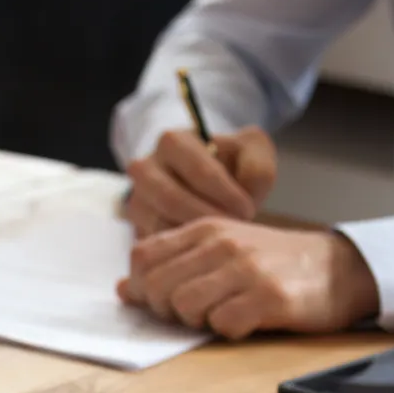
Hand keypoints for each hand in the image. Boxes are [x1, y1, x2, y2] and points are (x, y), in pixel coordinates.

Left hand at [118, 218, 379, 339]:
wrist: (339, 268)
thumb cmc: (272, 263)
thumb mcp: (219, 252)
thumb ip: (172, 265)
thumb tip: (123, 289)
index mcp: (203, 229)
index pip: (142, 256)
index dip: (143, 285)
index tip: (162, 299)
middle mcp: (222, 244)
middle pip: (158, 286)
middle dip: (167, 309)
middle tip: (194, 313)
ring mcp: (246, 269)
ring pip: (185, 305)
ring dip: (197, 321)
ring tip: (221, 315)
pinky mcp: (269, 297)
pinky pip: (223, 324)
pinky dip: (228, 330)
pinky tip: (245, 322)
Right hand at [125, 126, 277, 237]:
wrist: (204, 180)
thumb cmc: (229, 164)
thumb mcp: (252, 152)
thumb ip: (257, 166)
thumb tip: (243, 192)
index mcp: (172, 142)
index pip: (199, 171)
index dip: (227, 194)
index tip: (247, 209)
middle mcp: (144, 168)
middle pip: (172, 200)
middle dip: (209, 218)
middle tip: (234, 228)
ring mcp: (136, 199)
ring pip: (159, 225)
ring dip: (194, 236)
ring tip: (220, 239)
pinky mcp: (136, 227)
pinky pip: (155, 246)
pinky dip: (182, 250)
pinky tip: (203, 249)